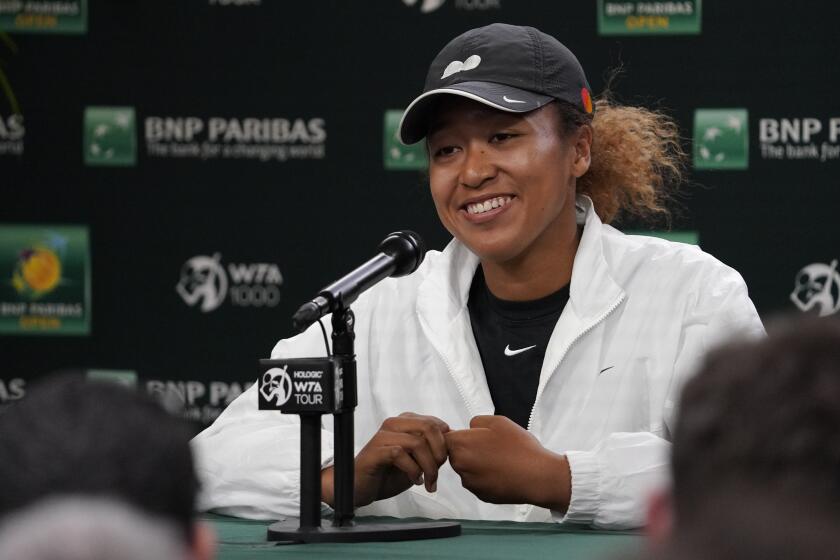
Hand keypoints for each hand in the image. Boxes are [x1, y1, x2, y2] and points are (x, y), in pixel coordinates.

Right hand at [321, 412, 448, 507]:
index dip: (445, 444)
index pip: (436, 423)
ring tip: (427, 481)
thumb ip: (431, 450)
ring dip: (428, 466)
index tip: (443, 463)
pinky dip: (412, 470)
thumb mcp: (416, 460)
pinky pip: (401, 454)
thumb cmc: (388, 474)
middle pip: (429, 427)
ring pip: (417, 443)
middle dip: (439, 452)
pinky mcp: (376, 450)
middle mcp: (395, 424)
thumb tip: (452, 443)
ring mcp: (384, 435)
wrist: (360, 487)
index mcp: (406, 422)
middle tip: (437, 472)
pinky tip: (414, 480)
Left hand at [445, 415, 570, 510]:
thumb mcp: (498, 421)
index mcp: (460, 445)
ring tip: (499, 460)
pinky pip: (478, 482)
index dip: (457, 435)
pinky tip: (502, 473)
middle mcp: (460, 465)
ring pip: (467, 469)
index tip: (471, 436)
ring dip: (476, 464)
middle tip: (490, 446)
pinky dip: (486, 478)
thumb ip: (477, 422)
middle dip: (467, 450)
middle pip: (455, 455)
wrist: (537, 476)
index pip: (445, 438)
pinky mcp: (480, 495)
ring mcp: (470, 483)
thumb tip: (469, 429)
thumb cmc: (519, 447)